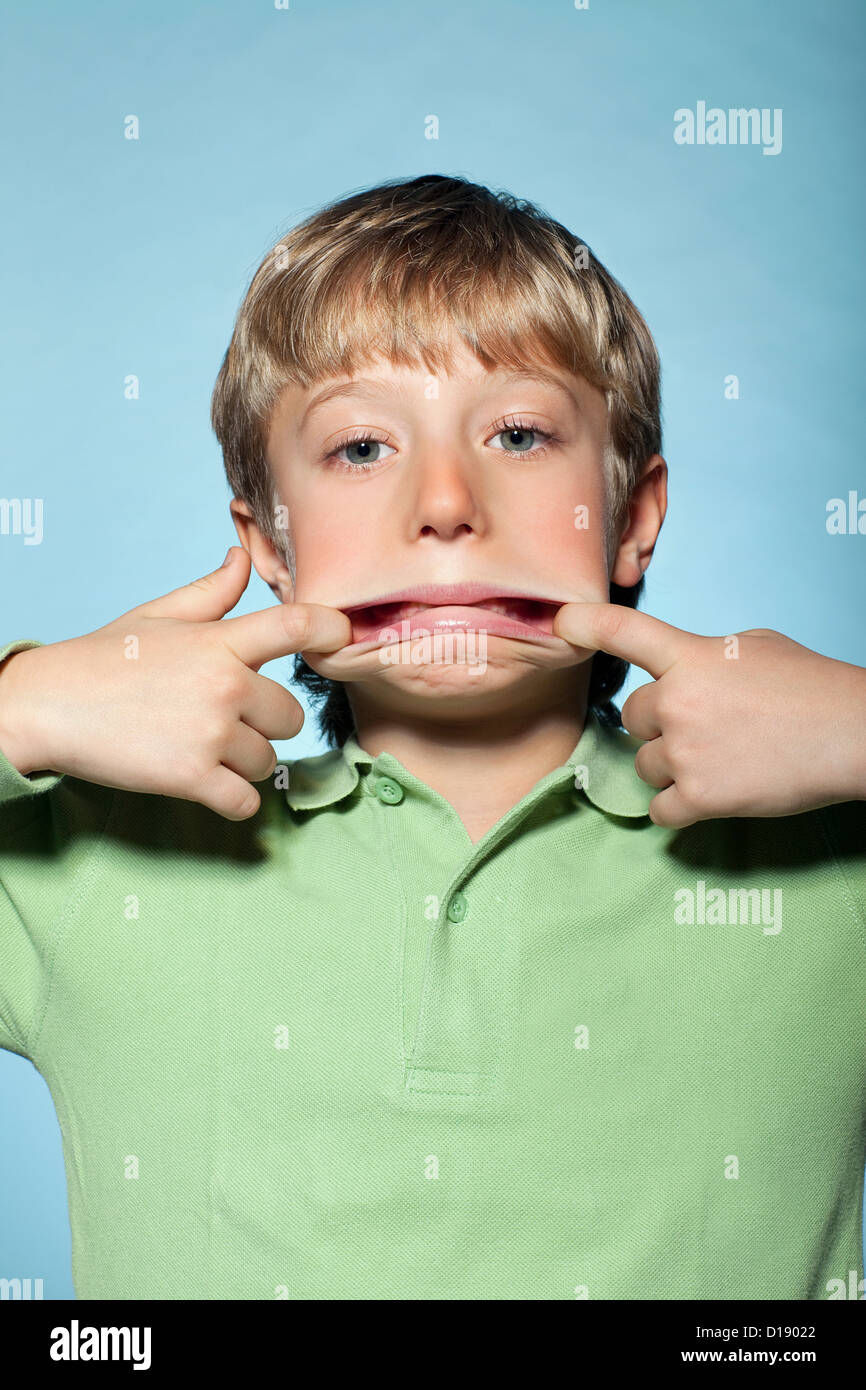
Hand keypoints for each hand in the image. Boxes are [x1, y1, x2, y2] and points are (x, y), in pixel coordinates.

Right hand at [0, 547, 351, 820]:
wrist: (47, 706)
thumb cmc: (105, 658)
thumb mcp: (158, 615)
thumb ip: (211, 593)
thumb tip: (241, 559)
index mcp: (219, 642)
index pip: (296, 626)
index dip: (331, 629)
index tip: (343, 637)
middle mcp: (225, 686)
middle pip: (290, 716)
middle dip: (264, 723)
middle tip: (221, 719)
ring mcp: (210, 734)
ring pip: (268, 760)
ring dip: (243, 761)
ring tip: (200, 746)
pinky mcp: (191, 778)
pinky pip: (245, 802)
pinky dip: (232, 800)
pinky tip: (209, 785)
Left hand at [553, 604, 865, 826]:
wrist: (853, 735)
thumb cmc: (812, 687)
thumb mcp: (754, 647)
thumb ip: (704, 657)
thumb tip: (683, 670)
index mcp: (691, 656)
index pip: (624, 630)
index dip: (585, 624)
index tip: (561, 622)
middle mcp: (678, 701)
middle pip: (632, 717)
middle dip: (659, 724)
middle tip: (705, 727)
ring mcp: (686, 751)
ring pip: (644, 765)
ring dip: (671, 766)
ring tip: (719, 760)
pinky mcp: (700, 796)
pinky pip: (660, 809)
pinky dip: (679, 806)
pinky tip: (710, 793)